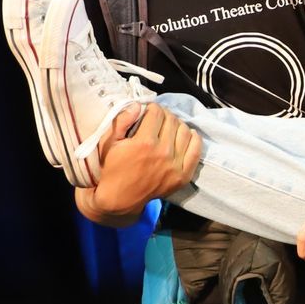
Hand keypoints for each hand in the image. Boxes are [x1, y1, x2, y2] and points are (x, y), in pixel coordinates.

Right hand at [84, 104, 199, 220]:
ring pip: (185, 132)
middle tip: (157, 118)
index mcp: (144, 143)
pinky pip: (196, 150)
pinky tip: (186, 134)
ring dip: (177, 125)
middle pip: (172, 121)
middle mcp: (163, 153)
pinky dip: (193, 138)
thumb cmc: (111, 168)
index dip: (152, 108)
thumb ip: (121, 121)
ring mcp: (175, 165)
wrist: (120, 199)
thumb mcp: (108, 143)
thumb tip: (137, 105)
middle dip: (164, 115)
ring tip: (169, 126)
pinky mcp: (184, 176)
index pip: (156, 113)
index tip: (148, 110)